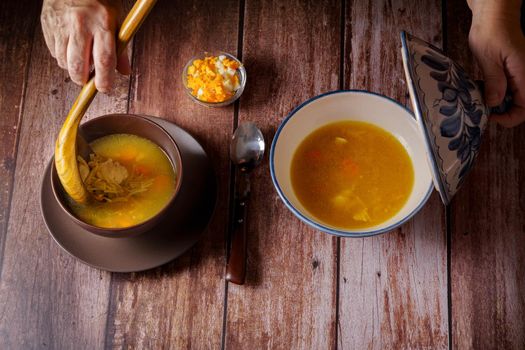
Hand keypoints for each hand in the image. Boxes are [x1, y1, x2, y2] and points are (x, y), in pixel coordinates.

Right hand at [40, 0, 130, 92]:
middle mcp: (80, 25)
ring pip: (63, 61)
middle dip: (83, 80)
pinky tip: (70, 45)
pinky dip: (62, 55)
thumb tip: (124, 72)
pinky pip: (53, 51)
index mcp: (103, 24)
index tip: (105, 89)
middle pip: (77, 67)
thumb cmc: (100, 0)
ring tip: (80, 57)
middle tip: (88, 80)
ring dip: (72, 67)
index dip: (104, 81)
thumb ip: (120, 48)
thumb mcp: (117, 20)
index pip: (104, 61)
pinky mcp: (47, 24)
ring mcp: (61, 24)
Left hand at [468, 0, 524, 126]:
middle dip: (503, 112)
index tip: (491, 117)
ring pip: (514, 97)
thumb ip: (494, 82)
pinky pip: (509, 87)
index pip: (524, 107)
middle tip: (483, 110)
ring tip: (481, 100)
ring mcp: (520, 72)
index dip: (509, 118)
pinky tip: (483, 89)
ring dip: (499, 103)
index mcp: (524, 74)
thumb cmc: (491, 31)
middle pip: (521, 105)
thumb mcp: (488, 58)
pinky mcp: (513, 70)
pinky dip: (497, 92)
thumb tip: (495, 103)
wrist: (493, 15)